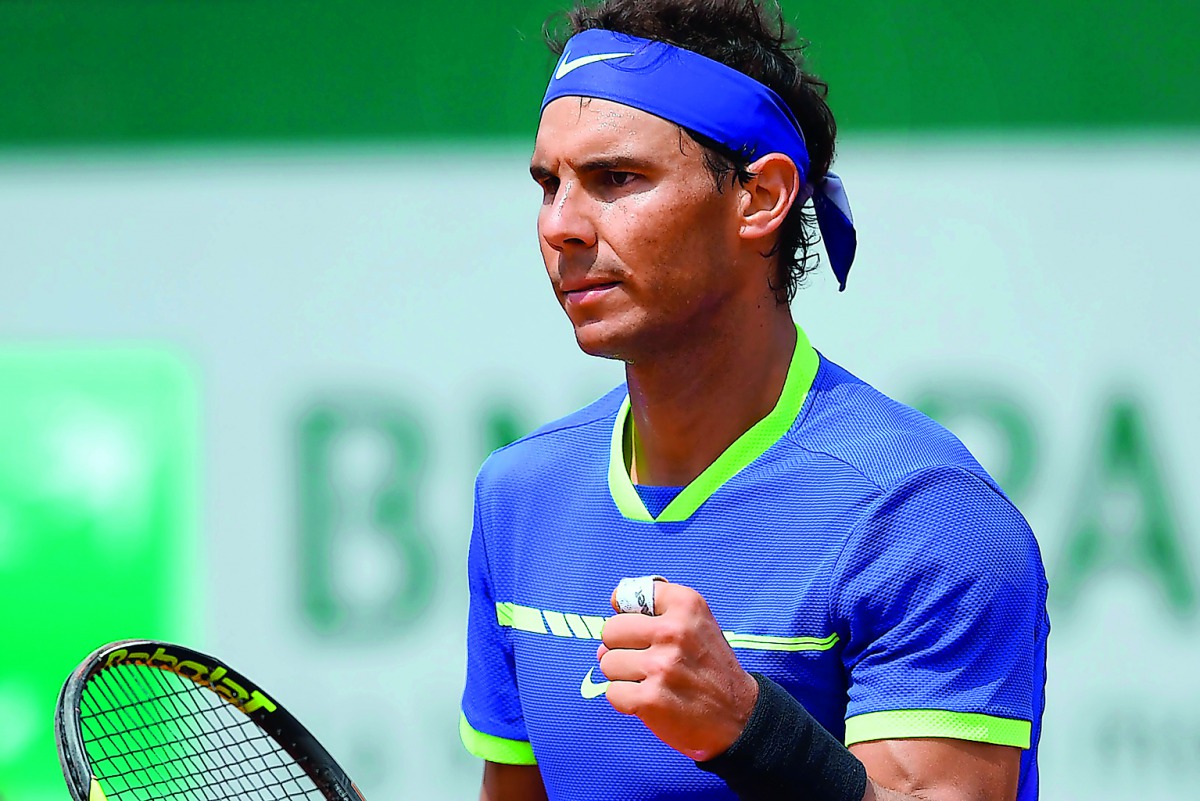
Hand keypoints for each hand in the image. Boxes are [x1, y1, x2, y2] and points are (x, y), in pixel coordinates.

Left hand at [598, 581, 758, 760]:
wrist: (740, 717)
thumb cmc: (710, 667)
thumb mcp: (697, 622)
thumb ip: (658, 608)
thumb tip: (610, 615)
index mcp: (686, 604)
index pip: (627, 595)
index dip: (629, 615)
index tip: (644, 629)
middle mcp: (674, 631)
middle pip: (611, 631)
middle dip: (620, 647)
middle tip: (645, 660)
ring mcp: (661, 666)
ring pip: (607, 663)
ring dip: (623, 676)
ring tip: (651, 681)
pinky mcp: (651, 699)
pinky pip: (613, 692)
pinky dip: (626, 700)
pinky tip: (650, 700)